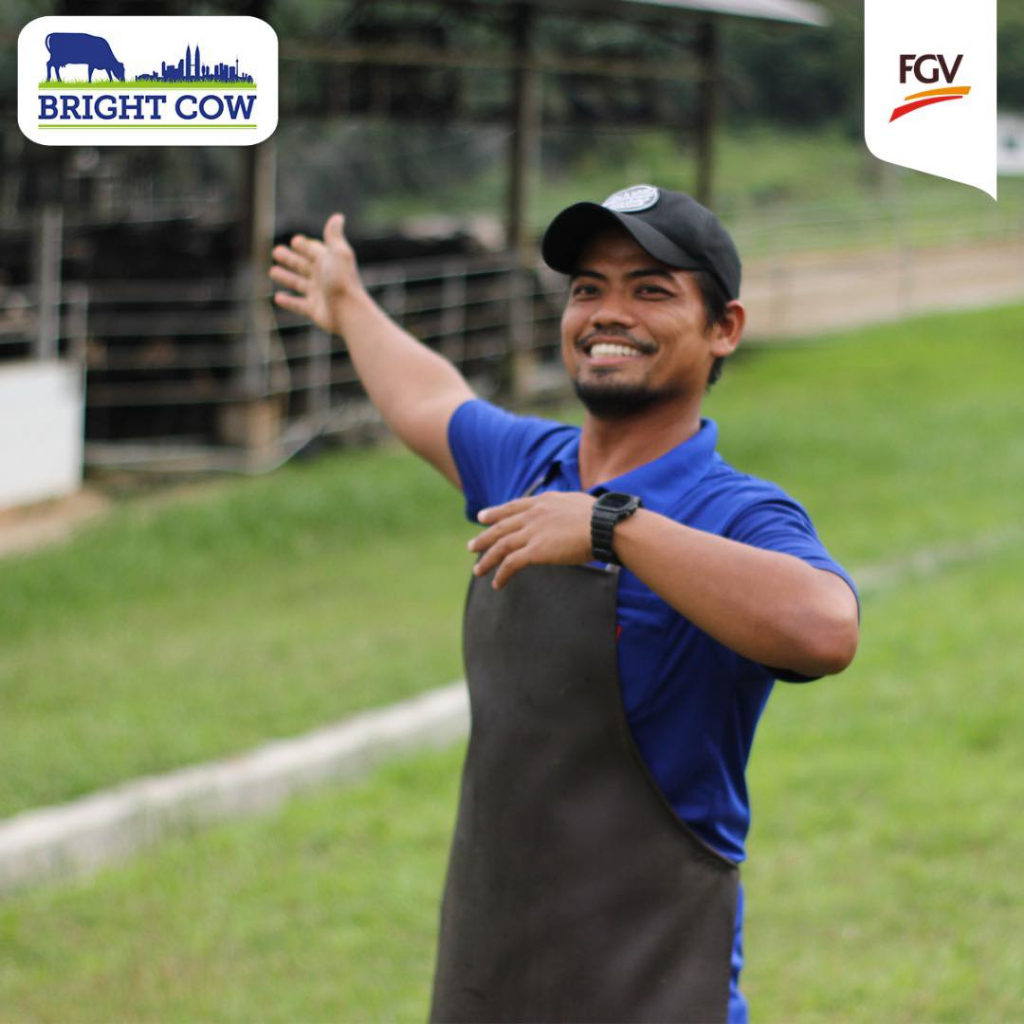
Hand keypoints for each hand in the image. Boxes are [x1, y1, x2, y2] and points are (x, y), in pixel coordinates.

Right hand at [269, 213, 364, 334]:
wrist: (349, 311)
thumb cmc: (342, 280)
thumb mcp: (337, 253)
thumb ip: (334, 236)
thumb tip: (338, 216)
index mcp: (328, 262)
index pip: (314, 250)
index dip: (304, 245)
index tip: (294, 241)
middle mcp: (323, 277)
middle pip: (303, 265)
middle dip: (290, 258)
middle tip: (275, 251)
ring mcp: (319, 294)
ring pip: (298, 283)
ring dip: (286, 277)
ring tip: (272, 271)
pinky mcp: (315, 310)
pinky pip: (298, 305)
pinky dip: (288, 302)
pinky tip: (277, 298)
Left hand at [467, 492, 596, 588]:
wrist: (604, 526)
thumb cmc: (601, 518)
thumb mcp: (576, 503)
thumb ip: (564, 508)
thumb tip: (567, 515)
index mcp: (543, 501)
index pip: (512, 507)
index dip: (495, 513)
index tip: (482, 517)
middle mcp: (533, 515)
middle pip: (501, 527)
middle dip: (484, 538)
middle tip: (471, 547)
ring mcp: (532, 532)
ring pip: (501, 547)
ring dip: (487, 560)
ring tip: (478, 570)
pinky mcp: (535, 551)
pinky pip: (510, 564)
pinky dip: (501, 574)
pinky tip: (497, 583)